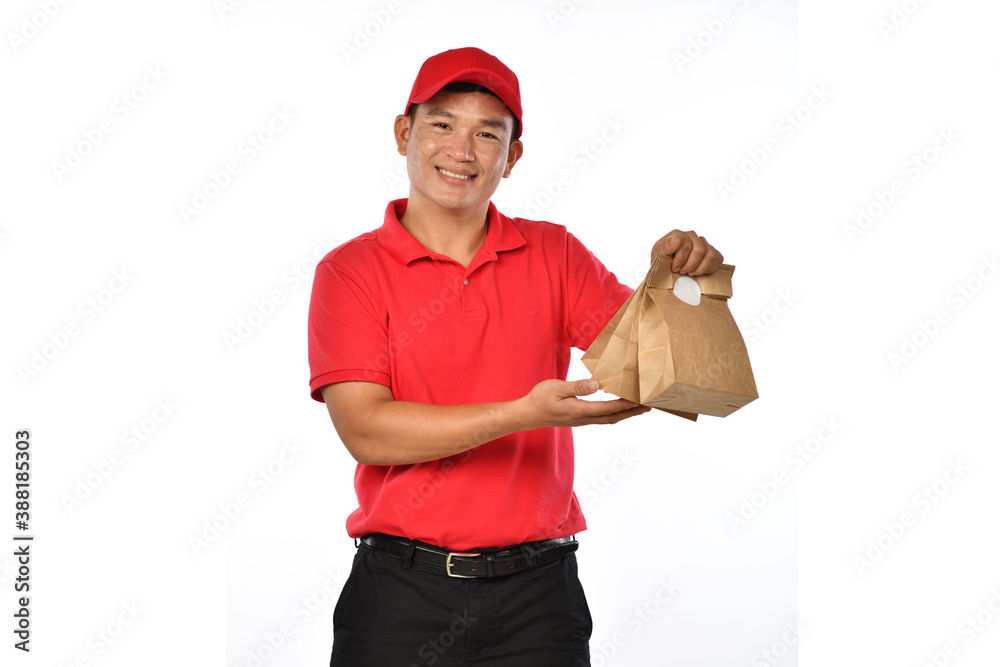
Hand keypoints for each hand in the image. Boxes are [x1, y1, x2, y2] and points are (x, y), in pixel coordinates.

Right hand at [517, 379, 650, 428]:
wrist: (528, 414)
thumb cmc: (539, 399)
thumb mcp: (556, 388)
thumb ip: (577, 387)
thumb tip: (597, 384)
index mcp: (579, 410)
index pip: (609, 408)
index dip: (627, 404)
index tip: (641, 399)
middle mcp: (584, 418)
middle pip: (614, 416)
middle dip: (633, 411)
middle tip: (650, 405)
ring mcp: (581, 420)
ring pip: (609, 419)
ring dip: (626, 414)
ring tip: (640, 407)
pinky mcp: (579, 419)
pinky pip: (602, 418)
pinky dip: (615, 414)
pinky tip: (618, 409)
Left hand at [650, 230, 723, 274]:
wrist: (669, 269)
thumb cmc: (663, 262)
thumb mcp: (658, 255)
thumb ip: (665, 247)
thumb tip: (675, 238)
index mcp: (677, 234)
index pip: (685, 243)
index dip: (680, 259)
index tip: (674, 268)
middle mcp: (692, 235)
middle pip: (699, 250)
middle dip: (690, 266)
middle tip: (682, 272)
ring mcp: (703, 242)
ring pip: (710, 255)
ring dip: (699, 268)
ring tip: (690, 273)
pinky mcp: (712, 251)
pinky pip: (717, 259)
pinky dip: (708, 269)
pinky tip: (698, 271)